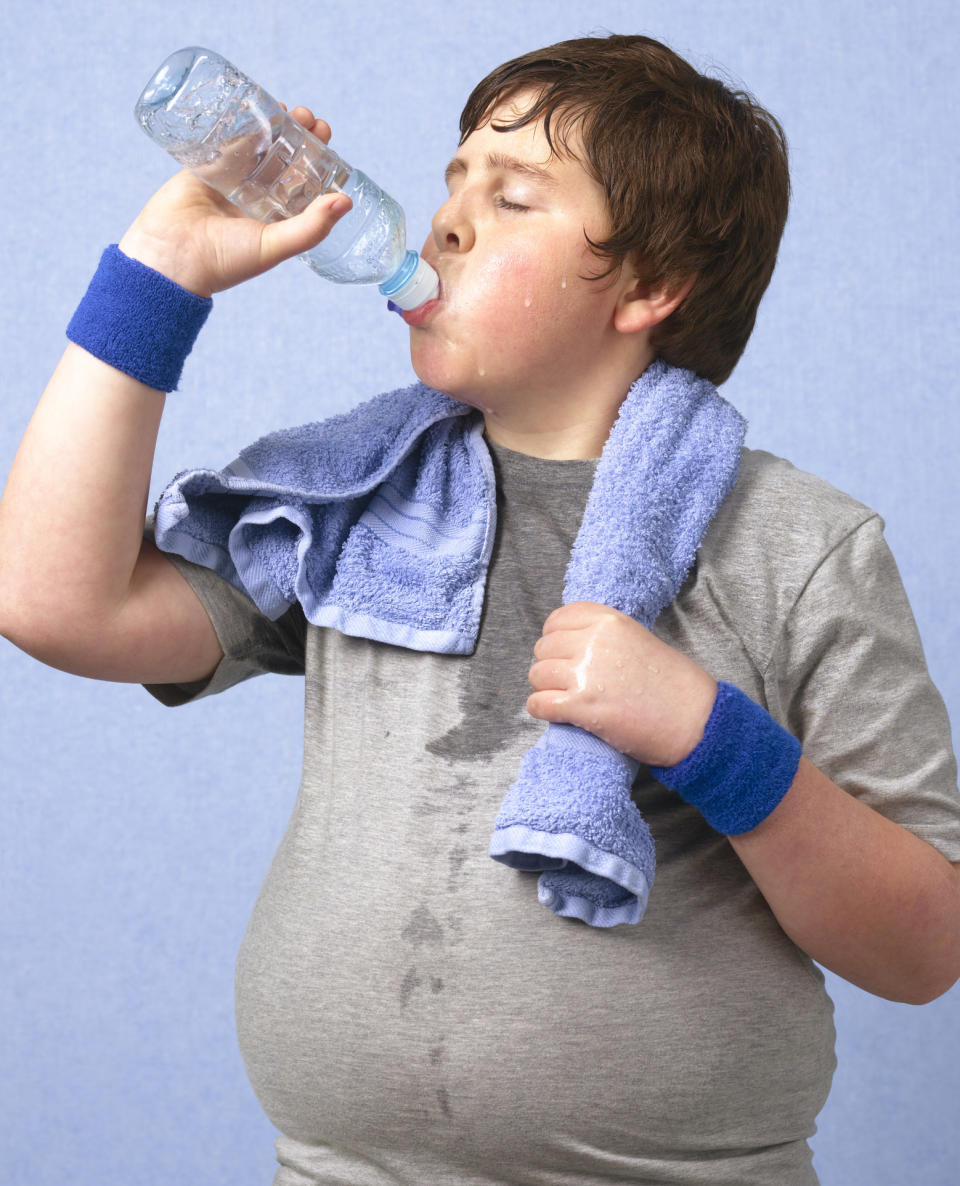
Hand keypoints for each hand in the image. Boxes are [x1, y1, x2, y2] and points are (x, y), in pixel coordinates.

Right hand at [117, 107, 351, 296]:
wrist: (171, 258)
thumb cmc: (226, 260)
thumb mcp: (275, 246)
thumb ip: (311, 227)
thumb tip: (347, 201)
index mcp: (275, 220)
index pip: (303, 184)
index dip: (317, 161)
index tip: (325, 137)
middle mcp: (255, 201)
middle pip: (283, 161)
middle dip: (298, 138)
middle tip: (308, 118)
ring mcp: (230, 183)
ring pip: (256, 148)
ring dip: (273, 127)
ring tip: (286, 108)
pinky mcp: (204, 169)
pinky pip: (224, 142)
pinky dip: (239, 125)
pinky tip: (252, 107)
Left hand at [527, 602, 717, 766]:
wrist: (694, 720)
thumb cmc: (672, 683)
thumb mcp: (637, 639)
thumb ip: (603, 635)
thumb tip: (568, 644)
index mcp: (608, 621)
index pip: (557, 620)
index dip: (554, 638)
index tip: (561, 652)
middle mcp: (593, 642)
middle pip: (544, 648)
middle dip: (550, 665)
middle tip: (565, 681)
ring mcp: (585, 674)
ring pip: (537, 675)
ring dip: (545, 688)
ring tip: (562, 697)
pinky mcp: (582, 707)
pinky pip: (538, 704)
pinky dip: (540, 709)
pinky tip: (555, 713)